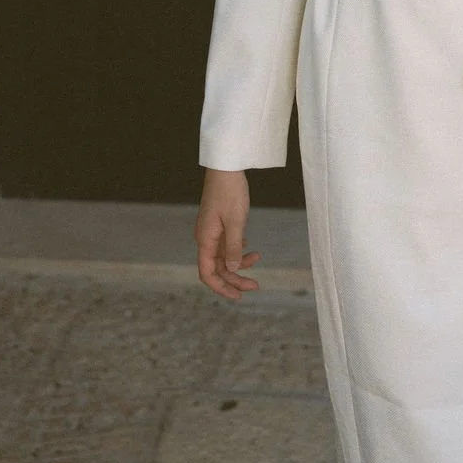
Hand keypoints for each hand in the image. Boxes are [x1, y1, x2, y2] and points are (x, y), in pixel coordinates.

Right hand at [194, 168, 262, 299]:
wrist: (225, 166)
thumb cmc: (230, 191)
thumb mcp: (236, 221)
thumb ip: (234, 247)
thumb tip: (234, 268)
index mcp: (205, 239)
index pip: (208, 274)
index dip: (221, 288)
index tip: (238, 296)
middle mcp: (205, 237)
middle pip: (217, 268)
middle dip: (235, 278)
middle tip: (255, 285)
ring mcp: (211, 230)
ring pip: (223, 256)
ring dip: (239, 263)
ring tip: (257, 258)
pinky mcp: (218, 222)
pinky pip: (225, 243)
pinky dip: (237, 249)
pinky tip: (249, 247)